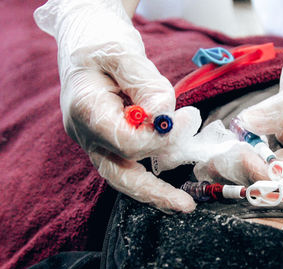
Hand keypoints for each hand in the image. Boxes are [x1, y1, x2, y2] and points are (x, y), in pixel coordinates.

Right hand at [34, 0, 195, 211]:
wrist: (86, 39)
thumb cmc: (102, 40)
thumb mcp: (124, 53)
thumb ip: (147, 87)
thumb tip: (166, 117)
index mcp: (85, 110)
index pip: (125, 141)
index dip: (160, 137)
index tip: (187, 118)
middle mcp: (86, 133)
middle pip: (118, 175)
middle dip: (153, 192)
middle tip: (185, 206)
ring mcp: (95, 140)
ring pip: (123, 175)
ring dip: (154, 187)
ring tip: (183, 200)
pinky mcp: (108, 139)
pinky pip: (130, 162)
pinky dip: (152, 169)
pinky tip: (173, 173)